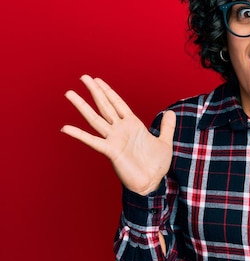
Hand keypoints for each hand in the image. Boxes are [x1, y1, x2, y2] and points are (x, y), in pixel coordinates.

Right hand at [61, 75, 175, 194]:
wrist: (153, 183)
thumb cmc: (157, 165)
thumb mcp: (165, 142)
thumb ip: (167, 127)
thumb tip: (171, 112)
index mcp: (133, 125)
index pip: (118, 104)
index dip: (108, 91)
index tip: (97, 80)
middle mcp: (121, 130)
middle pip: (105, 106)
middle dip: (95, 91)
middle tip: (83, 77)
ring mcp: (114, 139)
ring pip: (95, 119)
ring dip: (82, 106)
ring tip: (69, 93)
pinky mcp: (110, 151)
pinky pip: (93, 141)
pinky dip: (79, 134)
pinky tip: (65, 128)